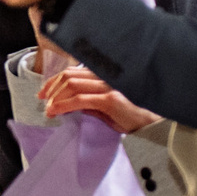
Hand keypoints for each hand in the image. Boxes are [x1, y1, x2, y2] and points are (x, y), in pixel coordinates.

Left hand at [39, 65, 159, 134]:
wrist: (155, 124)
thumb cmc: (134, 116)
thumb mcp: (108, 109)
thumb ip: (91, 104)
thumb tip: (71, 105)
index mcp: (105, 76)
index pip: (74, 71)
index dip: (56, 79)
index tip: (44, 91)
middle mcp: (106, 77)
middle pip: (69, 76)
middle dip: (51, 87)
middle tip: (41, 99)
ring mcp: (108, 86)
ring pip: (72, 85)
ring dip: (55, 97)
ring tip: (48, 108)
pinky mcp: (110, 99)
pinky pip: (80, 100)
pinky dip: (63, 105)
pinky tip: (55, 111)